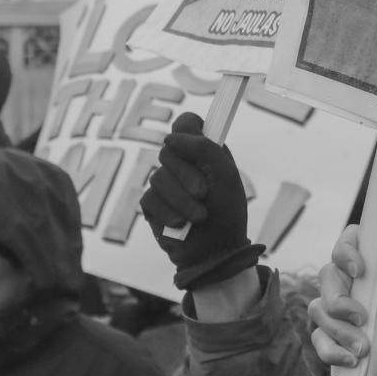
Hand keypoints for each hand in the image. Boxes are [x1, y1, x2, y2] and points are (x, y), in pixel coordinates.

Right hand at [140, 112, 262, 290]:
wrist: (217, 251)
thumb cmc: (227, 212)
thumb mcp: (226, 175)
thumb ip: (204, 148)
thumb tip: (170, 138)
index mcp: (204, 153)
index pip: (186, 124)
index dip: (186, 128)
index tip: (192, 141)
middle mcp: (183, 165)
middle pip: (168, 151)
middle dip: (186, 175)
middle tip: (203, 193)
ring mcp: (165, 185)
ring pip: (158, 178)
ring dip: (181, 200)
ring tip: (199, 217)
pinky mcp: (152, 205)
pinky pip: (149, 199)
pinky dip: (168, 212)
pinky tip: (180, 225)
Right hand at [308, 220, 376, 375]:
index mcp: (374, 274)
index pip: (347, 242)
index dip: (345, 249)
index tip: (360, 270)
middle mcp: (353, 289)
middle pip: (326, 274)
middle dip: (341, 301)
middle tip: (363, 318)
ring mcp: (338, 315)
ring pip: (317, 308)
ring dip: (342, 331)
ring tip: (364, 347)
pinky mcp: (328, 339)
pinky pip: (314, 336)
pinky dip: (334, 350)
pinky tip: (353, 359)